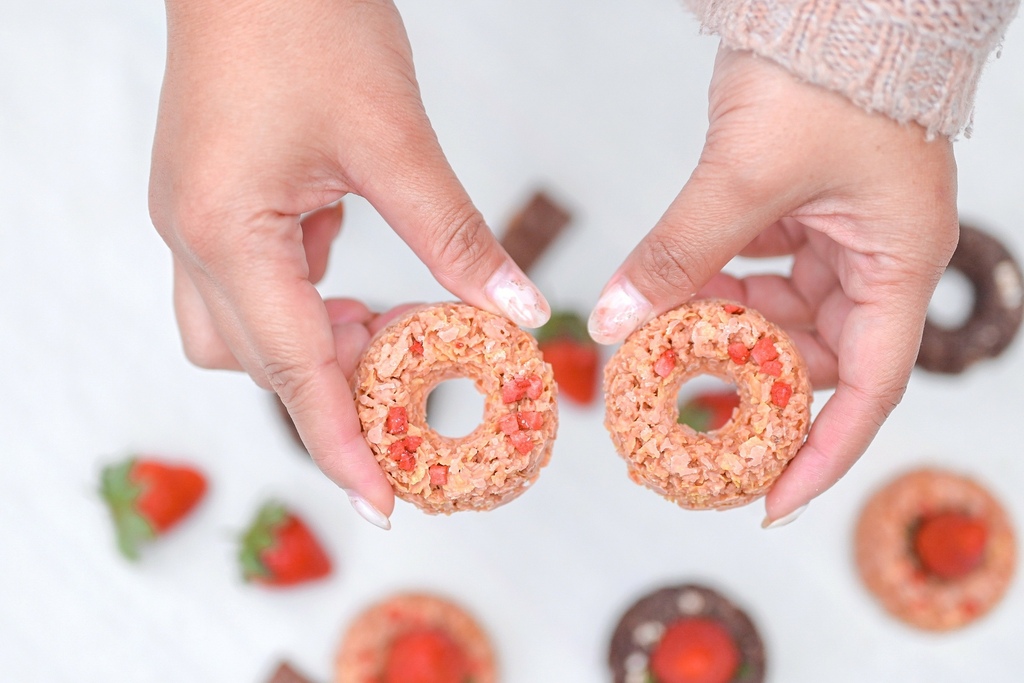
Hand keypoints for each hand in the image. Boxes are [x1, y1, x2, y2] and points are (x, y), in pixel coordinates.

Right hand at [149, 0, 548, 528]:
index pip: (292, 367)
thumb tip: (516, 309)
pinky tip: (354, 278)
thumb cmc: (305, 20)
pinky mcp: (212, 200)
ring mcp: (193, 218)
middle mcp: (193, 235)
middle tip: (410, 393)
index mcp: (227, 230)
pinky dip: (306, 297)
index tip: (382, 504)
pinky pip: (253, 280)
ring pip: (245, 328)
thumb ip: (455, 236)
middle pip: (257, 361)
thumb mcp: (393, 140)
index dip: (340, 442)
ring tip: (389, 331)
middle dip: (332, 388)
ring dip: (314, 343)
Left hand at [588, 47, 957, 523]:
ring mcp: (836, 234)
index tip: (771, 499)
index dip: (821, 452)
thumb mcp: (745, 178)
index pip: (869, 388)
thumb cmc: (827, 73)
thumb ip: (680, 254)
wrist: (828, 0)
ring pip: (778, 313)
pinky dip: (715, 284)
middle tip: (683, 401)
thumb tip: (616, 319)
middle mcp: (874, 257)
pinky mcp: (799, 211)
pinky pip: (757, 268)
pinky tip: (676, 290)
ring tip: (665, 339)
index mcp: (896, 261)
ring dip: (722, 328)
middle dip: (747, 378)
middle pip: (815, 354)